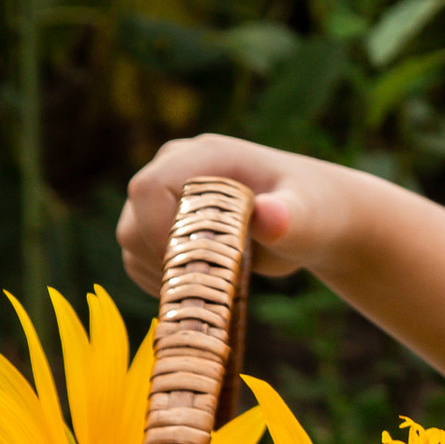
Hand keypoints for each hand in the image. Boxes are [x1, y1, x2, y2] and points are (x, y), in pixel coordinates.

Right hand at [118, 136, 351, 296]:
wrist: (310, 222)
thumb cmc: (313, 213)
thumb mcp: (307, 216)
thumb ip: (289, 216)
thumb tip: (272, 218)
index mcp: (204, 156)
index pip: (148, 188)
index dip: (158, 232)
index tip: (195, 268)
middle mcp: (173, 169)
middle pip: (133, 222)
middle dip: (166, 263)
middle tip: (214, 284)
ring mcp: (163, 196)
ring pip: (131, 245)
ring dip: (165, 276)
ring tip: (218, 283)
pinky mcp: (159, 223)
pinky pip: (138, 261)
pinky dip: (163, 283)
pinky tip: (203, 287)